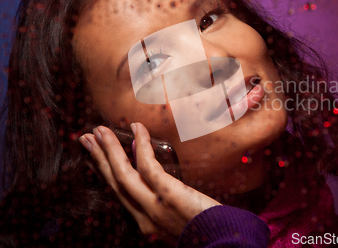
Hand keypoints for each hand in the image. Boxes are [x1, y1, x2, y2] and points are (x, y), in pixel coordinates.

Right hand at [78, 122, 220, 243]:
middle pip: (114, 182)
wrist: (224, 244)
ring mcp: (154, 206)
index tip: (96, 156)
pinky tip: (136, 129)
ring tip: (100, 130)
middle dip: (98, 159)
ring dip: (109, 150)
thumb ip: (162, 200)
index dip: (105, 173)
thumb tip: (151, 172)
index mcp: (146, 222)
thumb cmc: (207, 230)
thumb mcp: (176, 220)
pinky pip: (148, 166)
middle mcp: (144, 217)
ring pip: (123, 174)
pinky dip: (141, 145)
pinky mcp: (168, 195)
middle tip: (86, 138)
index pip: (120, 193)